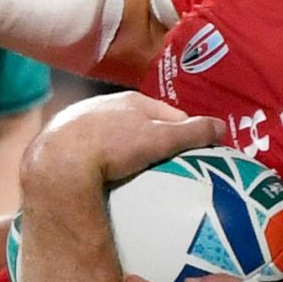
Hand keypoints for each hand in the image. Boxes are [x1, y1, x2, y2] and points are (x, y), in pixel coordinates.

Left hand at [36, 93, 226, 187]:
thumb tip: (221, 128)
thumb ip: (192, 133)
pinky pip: (90, 151)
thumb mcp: (160, 140)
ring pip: (112, 136)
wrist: (61, 160)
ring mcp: (81, 122)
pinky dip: (101, 161)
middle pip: (139, 123)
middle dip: (152, 140)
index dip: (182, 131)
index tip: (190, 154)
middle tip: (164, 166)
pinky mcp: (62, 142)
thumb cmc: (114, 145)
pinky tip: (104, 180)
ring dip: (124, 151)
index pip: (168, 114)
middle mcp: (105, 105)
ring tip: (134, 175)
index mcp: (132, 100)